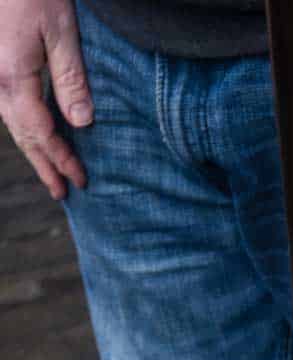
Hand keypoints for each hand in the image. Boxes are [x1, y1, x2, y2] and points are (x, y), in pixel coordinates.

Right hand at [0, 0, 89, 197]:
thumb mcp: (60, 30)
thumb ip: (70, 78)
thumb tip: (82, 124)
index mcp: (13, 77)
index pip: (41, 133)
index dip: (61, 159)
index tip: (81, 180)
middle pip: (21, 134)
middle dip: (43, 164)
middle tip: (62, 192)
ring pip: (10, 122)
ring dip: (31, 148)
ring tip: (49, 171)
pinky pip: (6, 105)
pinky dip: (22, 125)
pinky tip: (33, 132)